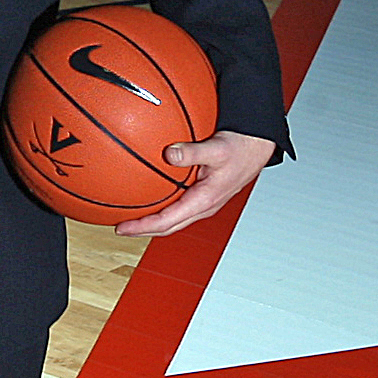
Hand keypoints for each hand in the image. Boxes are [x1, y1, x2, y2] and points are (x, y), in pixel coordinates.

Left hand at [116, 131, 274, 236]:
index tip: (123, 227)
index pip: (168, 221)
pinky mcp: (203, 196)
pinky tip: (150, 196)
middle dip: (143, 230)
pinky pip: (178, 207)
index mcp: (204, 200)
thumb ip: (192, 152)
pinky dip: (161, 208)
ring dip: (152, 221)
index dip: (143, 227)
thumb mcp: (216, 148)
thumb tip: (170, 154)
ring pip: (173, 219)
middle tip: (121, 228)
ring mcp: (203, 203)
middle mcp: (203, 206)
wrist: (256, 147)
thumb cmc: (240, 149)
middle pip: (168, 226)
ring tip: (132, 217)